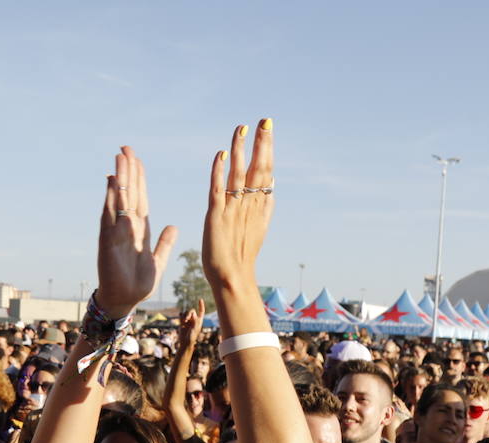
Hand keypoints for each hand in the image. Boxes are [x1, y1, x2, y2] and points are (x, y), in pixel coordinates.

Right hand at [96, 146, 176, 316]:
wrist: (124, 300)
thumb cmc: (138, 283)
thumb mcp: (158, 260)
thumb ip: (164, 243)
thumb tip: (173, 226)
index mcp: (139, 230)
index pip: (140, 198)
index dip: (139, 180)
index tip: (138, 161)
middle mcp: (126, 227)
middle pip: (128, 193)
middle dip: (128, 171)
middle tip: (126, 148)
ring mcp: (116, 232)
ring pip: (119, 199)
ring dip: (119, 179)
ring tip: (120, 157)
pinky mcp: (109, 241)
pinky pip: (109, 215)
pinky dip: (110, 199)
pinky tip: (110, 182)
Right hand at [177, 299, 203, 351]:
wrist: (185, 342)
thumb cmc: (191, 337)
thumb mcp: (195, 329)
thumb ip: (195, 321)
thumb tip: (193, 314)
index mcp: (199, 321)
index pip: (201, 311)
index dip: (201, 305)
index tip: (200, 299)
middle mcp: (193, 319)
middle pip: (191, 311)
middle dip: (188, 313)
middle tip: (186, 319)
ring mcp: (188, 320)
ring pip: (185, 313)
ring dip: (184, 315)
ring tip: (184, 321)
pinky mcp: (182, 322)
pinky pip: (181, 315)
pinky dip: (181, 316)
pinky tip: (182, 321)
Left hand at [202, 120, 273, 287]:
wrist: (232, 277)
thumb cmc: (242, 254)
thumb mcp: (259, 226)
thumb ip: (265, 204)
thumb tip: (272, 184)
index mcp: (259, 205)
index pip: (265, 170)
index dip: (266, 148)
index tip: (267, 127)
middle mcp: (248, 204)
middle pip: (257, 169)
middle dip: (261, 144)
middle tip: (264, 120)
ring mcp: (233, 209)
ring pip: (238, 174)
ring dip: (240, 151)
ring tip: (241, 129)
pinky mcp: (216, 216)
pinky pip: (218, 190)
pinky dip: (219, 172)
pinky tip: (220, 155)